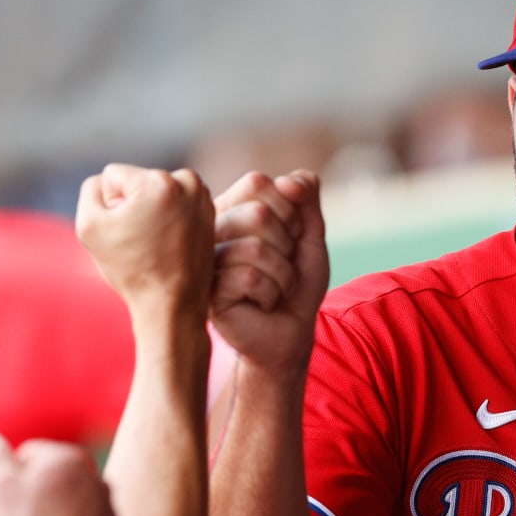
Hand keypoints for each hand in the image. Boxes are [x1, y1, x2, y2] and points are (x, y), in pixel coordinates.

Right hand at [76, 164, 215, 318]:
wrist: (174, 304)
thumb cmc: (132, 269)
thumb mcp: (89, 225)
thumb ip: (91, 190)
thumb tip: (109, 182)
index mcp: (158, 182)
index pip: (113, 176)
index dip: (109, 205)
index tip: (126, 234)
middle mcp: (188, 182)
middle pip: (138, 181)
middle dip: (134, 207)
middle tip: (143, 242)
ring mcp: (203, 197)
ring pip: (156, 191)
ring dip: (150, 211)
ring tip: (156, 243)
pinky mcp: (210, 212)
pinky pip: (175, 204)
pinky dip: (168, 218)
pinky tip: (169, 242)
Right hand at [210, 169, 329, 374]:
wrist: (290, 334)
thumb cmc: (295, 284)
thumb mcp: (310, 235)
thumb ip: (305, 198)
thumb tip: (288, 181)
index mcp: (232, 208)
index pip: (258, 182)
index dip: (289, 212)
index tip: (290, 238)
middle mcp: (213, 229)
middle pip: (258, 213)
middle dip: (287, 246)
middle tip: (282, 268)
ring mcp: (205, 260)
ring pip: (257, 248)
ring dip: (283, 275)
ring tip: (274, 288)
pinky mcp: (207, 291)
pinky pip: (250, 278)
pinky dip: (270, 293)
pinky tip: (260, 303)